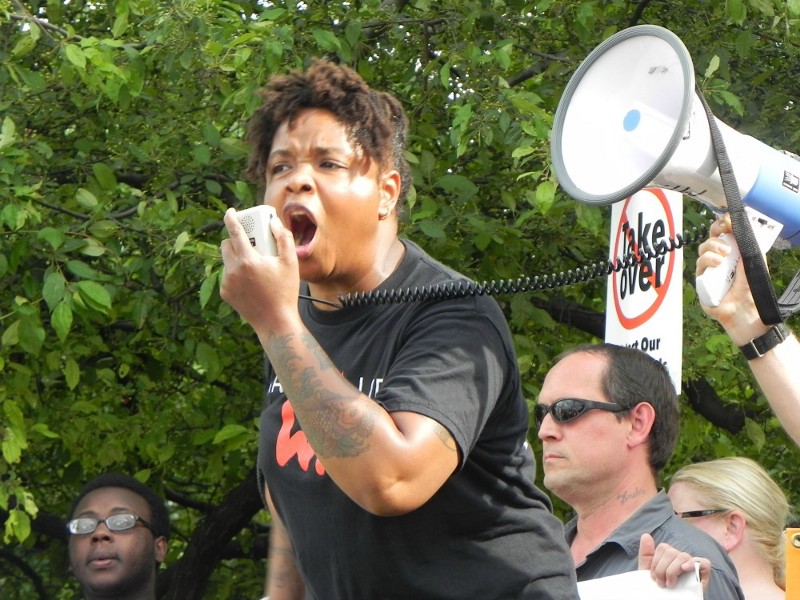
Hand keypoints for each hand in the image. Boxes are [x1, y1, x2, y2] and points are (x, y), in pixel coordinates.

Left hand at [220, 207, 301, 334]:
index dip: (231, 218)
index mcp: (248, 260)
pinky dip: (237, 273)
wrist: (275, 321)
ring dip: (237, 257)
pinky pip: (228, 275)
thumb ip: (284, 238)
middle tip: (250, 242)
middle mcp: (233, 270)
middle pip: (226, 245)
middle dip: (236, 239)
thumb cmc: (285, 292)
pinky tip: (252, 282)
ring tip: (255, 266)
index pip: (235, 232)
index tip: (230, 212)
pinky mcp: (225, 293)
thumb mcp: (290, 263)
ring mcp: (227, 282)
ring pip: (227, 260)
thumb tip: (274, 223)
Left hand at [638, 533, 710, 589]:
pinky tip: (685, 568)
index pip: (664, 548)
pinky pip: (704, 563)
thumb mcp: (648, 572)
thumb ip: (646, 554)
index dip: (656, 561)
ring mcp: (693, 567)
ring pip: (683, 556)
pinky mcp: (704, 575)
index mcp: (671, 558)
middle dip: (662, 569)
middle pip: (671, 552)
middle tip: (661, 583)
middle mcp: (682, 560)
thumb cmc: (659, 589)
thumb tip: (646, 535)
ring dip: (672, 571)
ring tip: (670, 584)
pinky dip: (694, 563)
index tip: (654, 577)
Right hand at [695, 215, 768, 343]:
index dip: (723, 224)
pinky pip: (700, 264)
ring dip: (713, 246)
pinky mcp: (701, 280)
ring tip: (725, 254)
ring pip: (703, 249)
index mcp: (732, 253)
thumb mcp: (755, 264)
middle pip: (711, 237)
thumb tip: (743, 229)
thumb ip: (750, 247)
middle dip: (716, 230)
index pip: (724, 234)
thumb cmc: (751, 289)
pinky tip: (718, 263)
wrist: (745, 309)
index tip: (728, 219)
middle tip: (725, 229)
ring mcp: (708, 269)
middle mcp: (719, 259)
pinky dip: (708, 260)